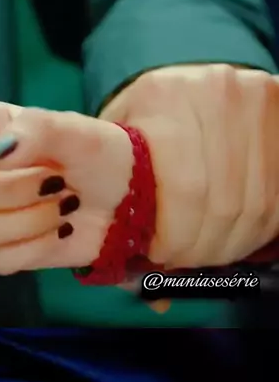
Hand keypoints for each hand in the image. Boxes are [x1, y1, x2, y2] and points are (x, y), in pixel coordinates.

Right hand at [0, 101, 132, 275]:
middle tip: (53, 179)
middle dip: (5, 190)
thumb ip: (31, 131)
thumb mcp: (72, 127)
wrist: (132, 197)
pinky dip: (34, 246)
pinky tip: (60, 229)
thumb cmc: (98, 151)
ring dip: (27, 218)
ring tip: (64, 202)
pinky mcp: (3, 249)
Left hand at [102, 64, 278, 268]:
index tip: (159, 256)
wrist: (183, 83)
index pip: (186, 189)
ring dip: (234, 243)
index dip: (177, 238)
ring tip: (208, 248)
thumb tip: (154, 298)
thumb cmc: (144, 121)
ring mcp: (256, 100)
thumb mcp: (119, 147)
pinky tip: (238, 231)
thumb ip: (121, 206)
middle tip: (182, 260)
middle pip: (225, 203)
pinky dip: (262, 225)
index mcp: (164, 97)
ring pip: (259, 204)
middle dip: (202, 248)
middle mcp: (217, 93)